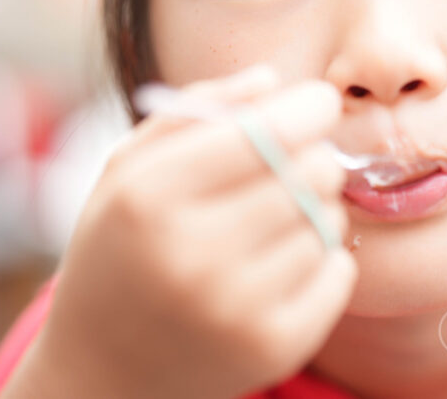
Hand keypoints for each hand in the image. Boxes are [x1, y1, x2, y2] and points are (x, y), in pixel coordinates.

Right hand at [22, 69, 355, 397]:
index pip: (267, 132)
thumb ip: (198, 110)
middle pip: (312, 172)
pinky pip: (341, 272)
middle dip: (314, 156)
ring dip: (317, 208)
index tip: (317, 103)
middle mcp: (190, 256)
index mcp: (149, 199)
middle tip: (292, 166)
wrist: (105, 368)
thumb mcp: (130, 167)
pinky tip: (286, 262)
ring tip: (278, 220)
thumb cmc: (124, 247)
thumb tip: (272, 78)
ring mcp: (233, 310)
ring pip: (329, 220)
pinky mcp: (272, 348)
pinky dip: (326, 258)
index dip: (309, 107)